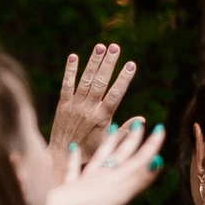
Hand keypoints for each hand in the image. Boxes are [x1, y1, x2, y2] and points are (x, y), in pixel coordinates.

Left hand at [44, 118, 165, 204]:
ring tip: (113, 127)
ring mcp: (86, 179)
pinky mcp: (70, 187)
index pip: (138, 159)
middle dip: (131, 139)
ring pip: (100, 156)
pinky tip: (73, 147)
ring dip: (108, 143)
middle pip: (120, 153)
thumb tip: (157, 160)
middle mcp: (103, 174)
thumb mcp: (121, 194)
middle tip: (138, 124)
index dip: (150, 145)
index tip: (160, 128)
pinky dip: (75, 157)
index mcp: (117, 177)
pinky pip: (73, 169)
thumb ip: (139, 178)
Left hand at [50, 44, 138, 168]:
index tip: (131, 64)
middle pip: (99, 83)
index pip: (115, 94)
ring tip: (101, 47)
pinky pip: (66, 85)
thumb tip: (143, 119)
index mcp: (102, 118)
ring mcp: (74, 106)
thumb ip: (125, 130)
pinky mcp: (62, 105)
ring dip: (93, 62)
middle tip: (115, 47)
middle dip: (108, 64)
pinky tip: (74, 57)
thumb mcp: (109, 143)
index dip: (123, 79)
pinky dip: (70, 71)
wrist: (61, 157)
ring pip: (85, 81)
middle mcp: (88, 109)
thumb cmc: (89, 152)